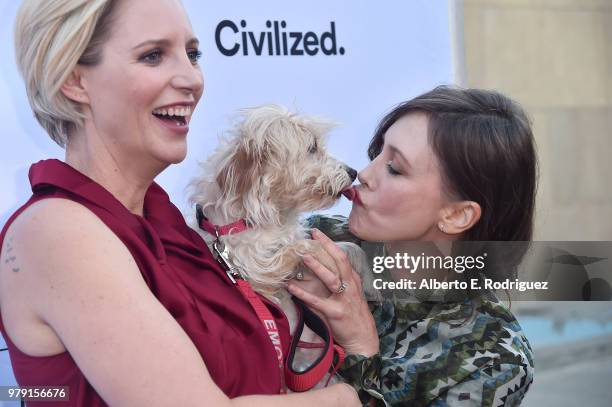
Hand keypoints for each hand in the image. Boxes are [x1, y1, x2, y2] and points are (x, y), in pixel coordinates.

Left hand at [287, 229, 378, 355]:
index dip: (330, 244)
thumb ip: (342, 281)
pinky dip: (303, 294)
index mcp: (353, 280)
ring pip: (331, 278)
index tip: (318, 234)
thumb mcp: (352, 294)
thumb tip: (323, 267)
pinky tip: (292, 288)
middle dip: (326, 246)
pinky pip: (317, 301)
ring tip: (303, 256)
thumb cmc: (355, 315)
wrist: (363, 338)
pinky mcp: (336, 312)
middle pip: (340, 261)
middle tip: (312, 235)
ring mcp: (344, 299)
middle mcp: (350, 286)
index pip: (342, 257)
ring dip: (317, 266)